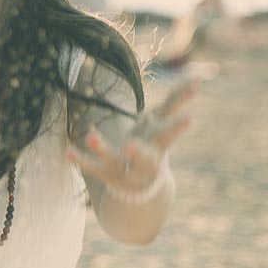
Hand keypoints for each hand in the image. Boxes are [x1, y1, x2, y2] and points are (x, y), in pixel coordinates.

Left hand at [67, 77, 200, 192]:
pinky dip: (81, 160)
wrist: (141, 188)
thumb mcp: (162, 124)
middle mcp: (144, 161)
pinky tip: (67, 152)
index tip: (191, 118)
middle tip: (130, 145)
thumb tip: (199, 79)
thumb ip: (177, 102)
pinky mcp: (107, 174)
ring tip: (90, 135)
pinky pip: (93, 167)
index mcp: (159, 146)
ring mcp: (125, 170)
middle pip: (144, 158)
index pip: (170, 134)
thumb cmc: (153, 145)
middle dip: (138, 152)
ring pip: (113, 161)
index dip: (179, 126)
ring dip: (102, 148)